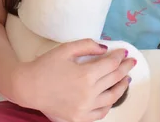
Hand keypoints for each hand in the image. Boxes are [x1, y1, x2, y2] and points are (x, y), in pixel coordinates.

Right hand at [13, 38, 136, 121]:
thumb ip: (88, 45)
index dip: (120, 56)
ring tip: (126, 78)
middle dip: (126, 68)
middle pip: (115, 79)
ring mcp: (84, 109)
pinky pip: (100, 114)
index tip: (125, 51)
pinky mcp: (78, 118)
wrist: (27, 87)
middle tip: (132, 62)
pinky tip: (111, 96)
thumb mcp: (67, 49)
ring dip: (122, 87)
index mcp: (86, 75)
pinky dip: (109, 105)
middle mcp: (88, 94)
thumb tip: (106, 48)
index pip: (112, 64)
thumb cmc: (46, 65)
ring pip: (111, 98)